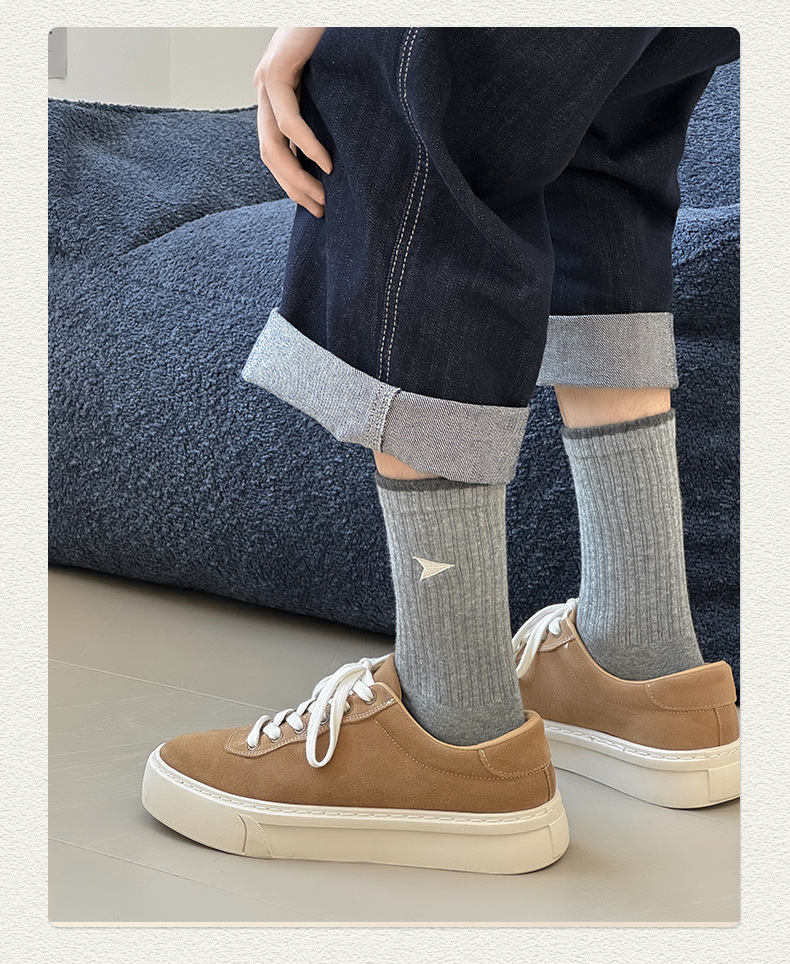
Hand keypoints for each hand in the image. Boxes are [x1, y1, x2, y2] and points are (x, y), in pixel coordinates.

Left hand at [254, 28, 331, 217]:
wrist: (326, 8)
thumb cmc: (335, 42)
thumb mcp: (327, 88)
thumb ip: (322, 116)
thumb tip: (335, 160)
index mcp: (274, 100)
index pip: (277, 154)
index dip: (294, 184)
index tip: (317, 206)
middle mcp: (264, 94)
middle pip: (271, 157)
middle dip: (295, 189)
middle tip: (320, 210)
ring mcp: (266, 83)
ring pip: (274, 145)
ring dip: (298, 178)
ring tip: (322, 196)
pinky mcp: (276, 72)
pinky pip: (289, 121)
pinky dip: (307, 146)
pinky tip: (326, 165)